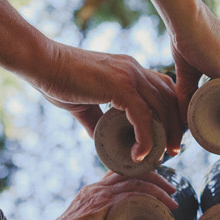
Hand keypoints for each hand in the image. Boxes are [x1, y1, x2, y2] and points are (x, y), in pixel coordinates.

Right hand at [16, 172, 178, 219]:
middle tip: (171, 191)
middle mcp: (96, 190)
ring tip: (172, 197)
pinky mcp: (99, 205)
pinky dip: (150, 197)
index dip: (142, 178)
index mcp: (94, 196)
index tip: (161, 189)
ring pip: (134, 181)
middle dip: (155, 177)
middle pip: (131, 173)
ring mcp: (97, 195)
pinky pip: (130, 194)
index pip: (121, 178)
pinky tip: (162, 204)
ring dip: (157, 187)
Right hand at [30, 42, 183, 157]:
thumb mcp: (84, 104)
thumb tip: (103, 140)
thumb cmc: (58, 80)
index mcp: (129, 70)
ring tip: (163, 156)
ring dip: (167, 135)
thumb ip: (97, 120)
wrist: (42, 64)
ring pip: (162, 108)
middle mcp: (134, 69)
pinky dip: (145, 138)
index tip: (169, 135)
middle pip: (169, 98)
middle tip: (174, 150)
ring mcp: (129, 75)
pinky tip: (138, 154)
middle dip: (176, 126)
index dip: (170, 112)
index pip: (163, 88)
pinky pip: (142, 116)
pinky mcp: (120, 86)